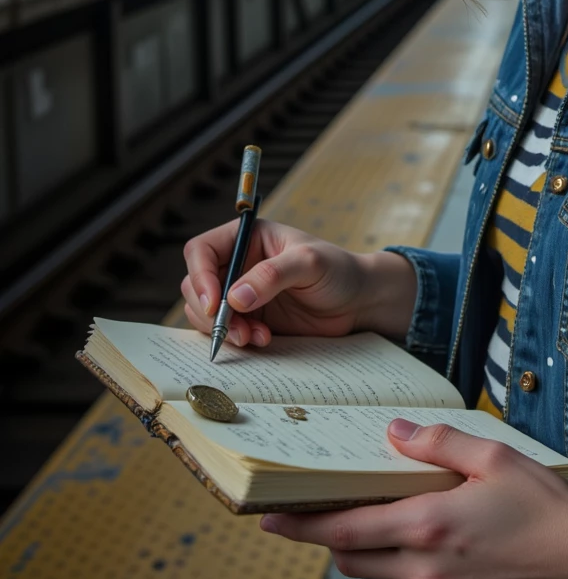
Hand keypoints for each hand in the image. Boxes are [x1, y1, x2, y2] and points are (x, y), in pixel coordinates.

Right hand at [181, 220, 414, 348]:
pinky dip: (236, 339)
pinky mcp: (249, 318)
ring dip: (223, 329)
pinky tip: (263, 340)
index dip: (200, 276)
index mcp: (247, 238)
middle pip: (196, 285)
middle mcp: (238, 264)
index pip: (201, 251)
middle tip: (236, 330)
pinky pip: (225, 331)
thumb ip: (273, 275)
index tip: (215, 304)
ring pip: (205, 313)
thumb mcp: (310, 263)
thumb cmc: (339, 271)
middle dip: (211, 311)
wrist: (359, 302)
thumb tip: (235, 298)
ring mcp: (241, 293)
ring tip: (255, 337)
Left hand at [260, 419, 567, 578]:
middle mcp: (424, 569)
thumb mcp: (494, 456)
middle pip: (351, 559)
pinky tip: (428, 541)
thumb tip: (395, 432)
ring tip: (383, 518)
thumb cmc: (544, 505)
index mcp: (427, 527)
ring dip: (371, 551)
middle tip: (323, 510)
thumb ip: (439, 443)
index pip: (344, 532)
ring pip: (380, 576)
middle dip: (331, 538)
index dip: (302, 526)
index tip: (269, 518)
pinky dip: (403, 567)